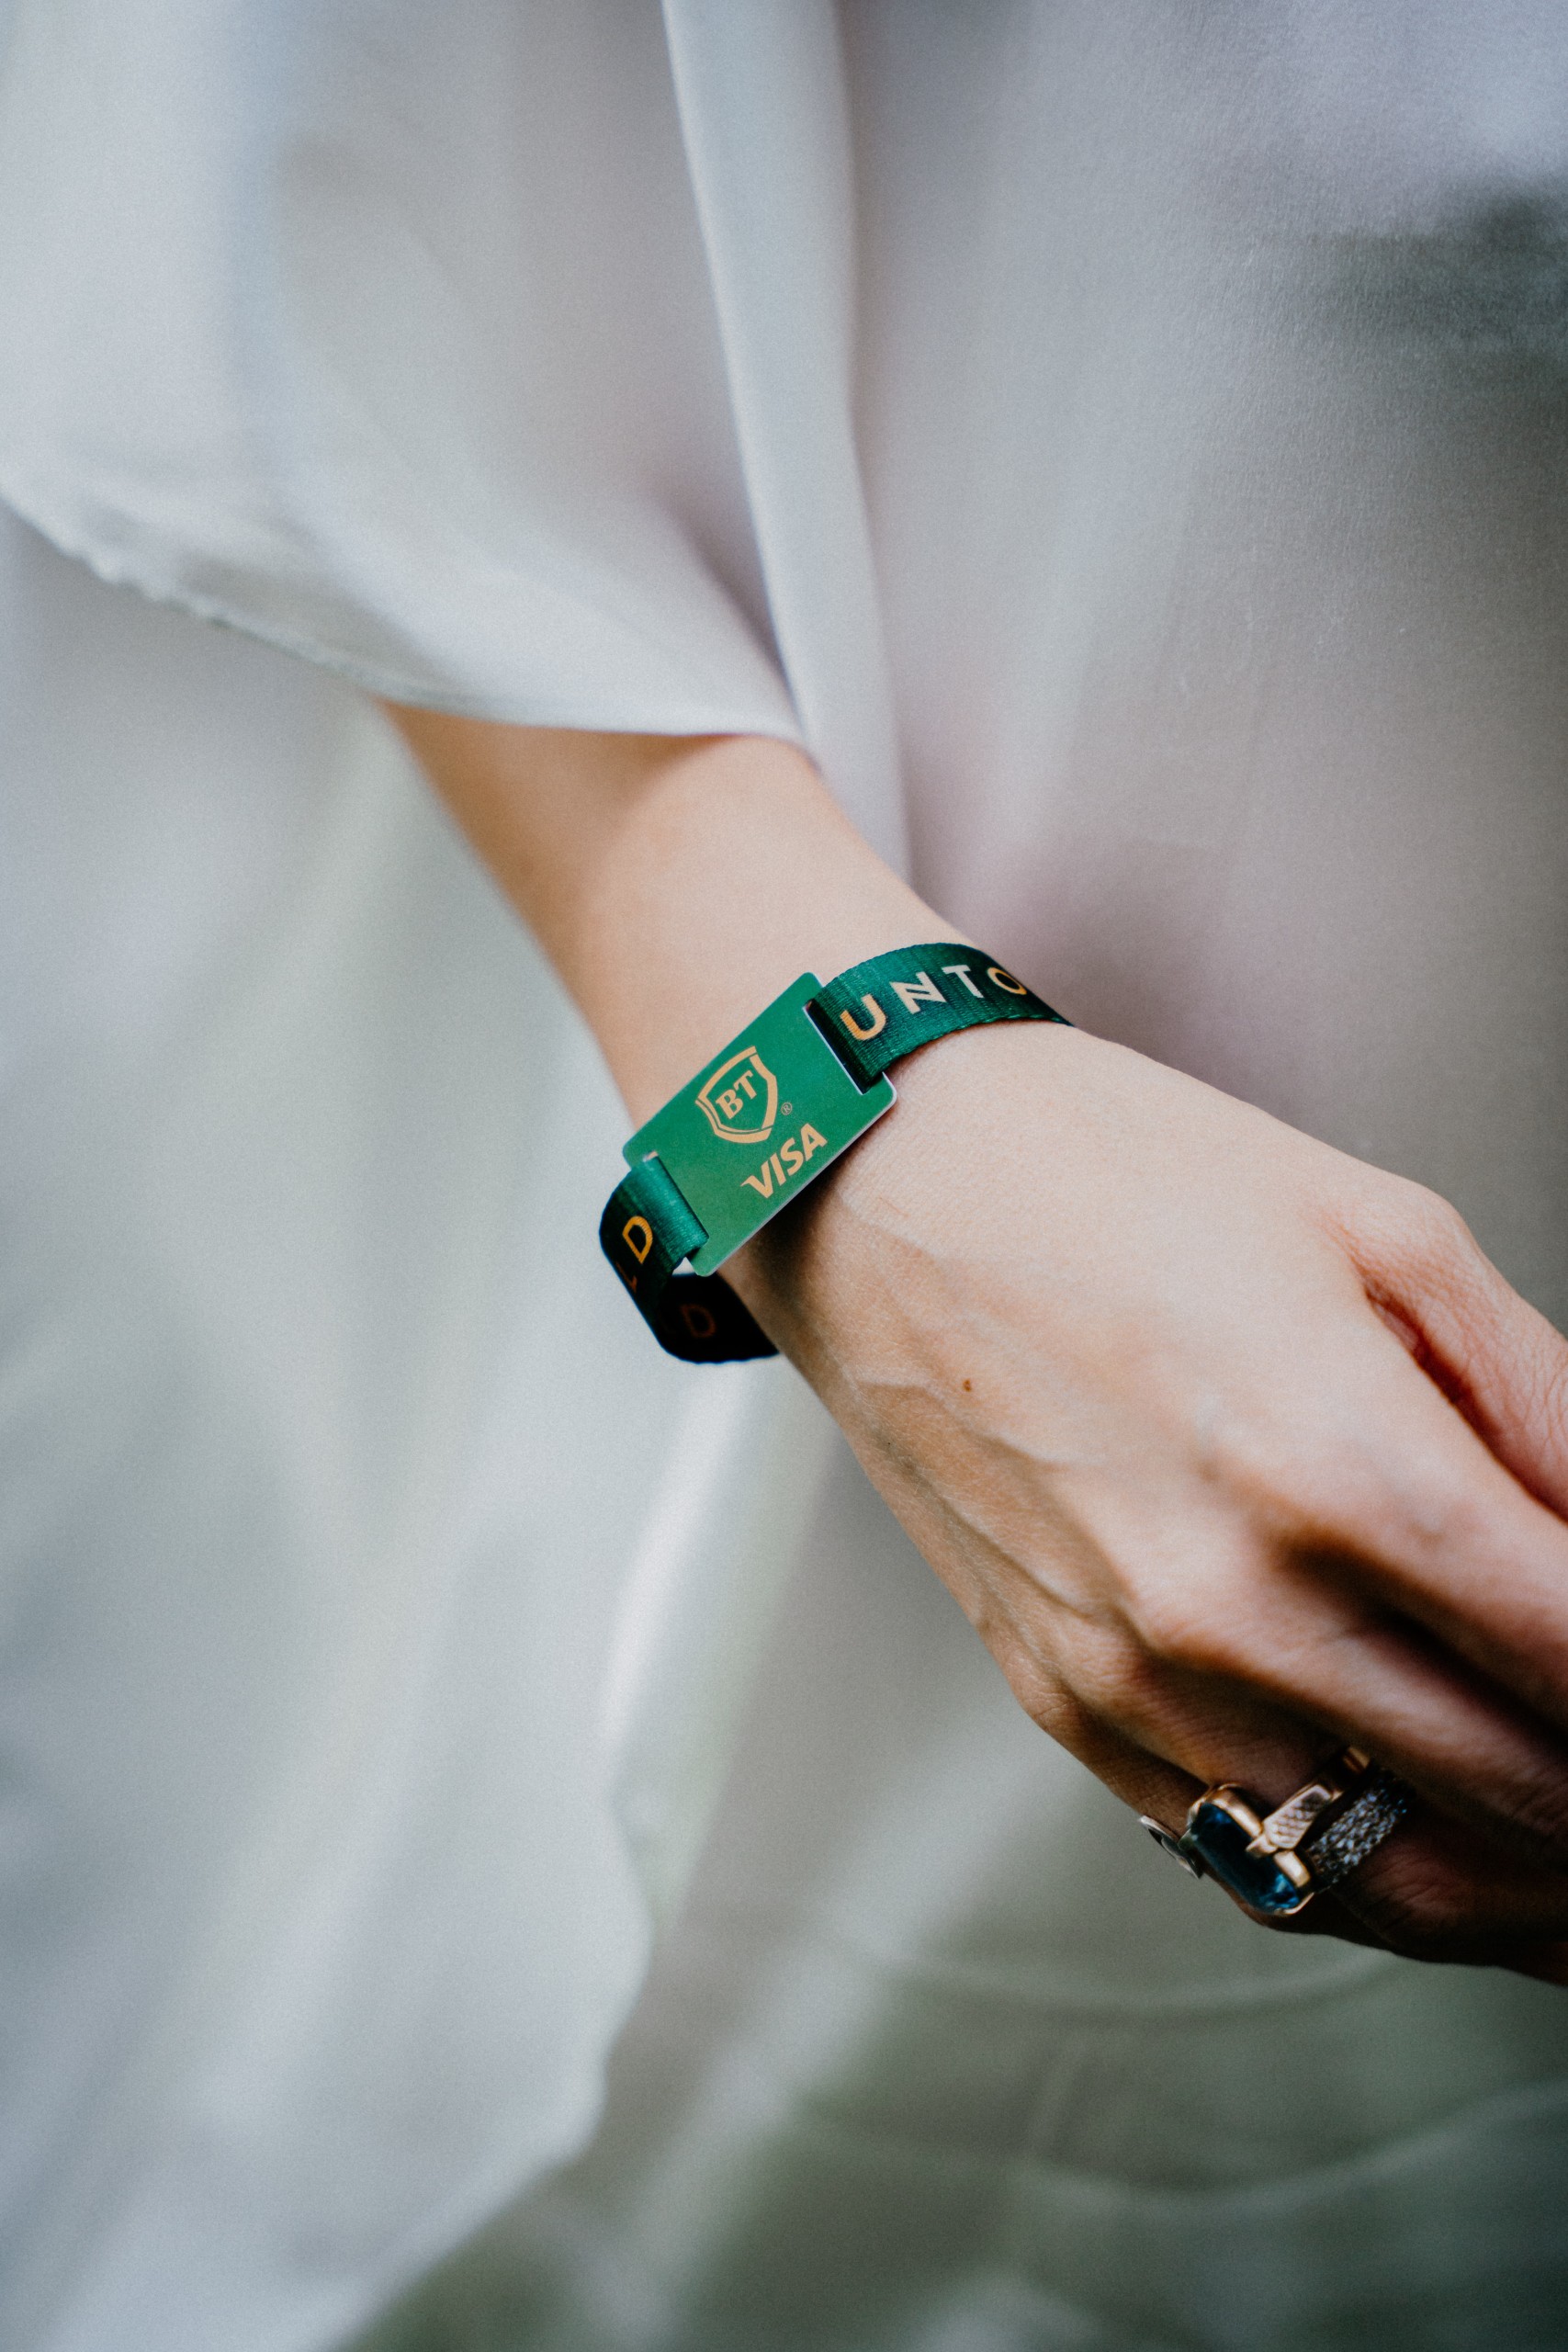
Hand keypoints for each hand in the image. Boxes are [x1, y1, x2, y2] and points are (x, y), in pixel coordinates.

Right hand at [387, 708, 1567, 1972]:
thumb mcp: (1389, 1232)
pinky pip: (1245, 1857)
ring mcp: (1134, 1675)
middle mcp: (1228, 1605)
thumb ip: (1548, 1406)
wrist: (875, 1181)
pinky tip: (1425, 1831)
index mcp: (1335, 1465)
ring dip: (1521, 1880)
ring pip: (1387, 1875)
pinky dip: (1366, 1873)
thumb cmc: (1110, 1174)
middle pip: (1515, 1794)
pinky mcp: (1062, 1702)